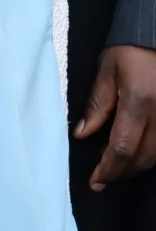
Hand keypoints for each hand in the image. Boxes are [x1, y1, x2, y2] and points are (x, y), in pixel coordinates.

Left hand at [77, 43, 155, 190]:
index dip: (108, 170)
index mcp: (139, 102)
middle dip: (122, 172)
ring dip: (138, 164)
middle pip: (144, 157)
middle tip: (104, 174)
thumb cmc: (133, 48)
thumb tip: (82, 134)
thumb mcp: (108, 70)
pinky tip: (138, 147)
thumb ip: (97, 105)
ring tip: (118, 161)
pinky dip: (152, 150)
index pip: (122, 149)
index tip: (95, 182)